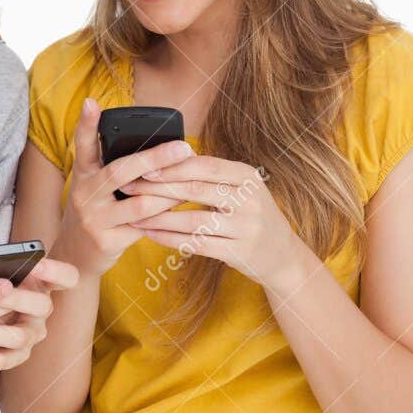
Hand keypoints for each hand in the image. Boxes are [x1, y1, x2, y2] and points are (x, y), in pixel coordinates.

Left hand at [0, 255, 78, 374]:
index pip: (67, 276)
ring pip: (19, 337)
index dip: (56, 271)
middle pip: (41, 305)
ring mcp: (33, 334)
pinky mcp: (18, 355)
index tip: (35, 264)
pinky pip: (2, 360)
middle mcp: (42, 309)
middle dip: (15, 299)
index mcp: (42, 283)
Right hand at [55, 97, 195, 278]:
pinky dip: (165, 216)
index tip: (91, 103)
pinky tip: (181, 209)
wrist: (76, 256)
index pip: (83, 144)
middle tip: (183, 147)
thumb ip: (115, 170)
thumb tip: (160, 150)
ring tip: (192, 181)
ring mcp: (95, 218)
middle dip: (155, 158)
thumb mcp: (95, 188)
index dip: (86, 123)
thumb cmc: (96, 212)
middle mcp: (85, 194)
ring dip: (170, 192)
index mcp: (83, 174)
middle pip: (120, 171)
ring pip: (140, 202)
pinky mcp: (107, 240)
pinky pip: (145, 226)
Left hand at [120, 154, 313, 293]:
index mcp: (248, 176)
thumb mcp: (242, 188)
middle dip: (158, 188)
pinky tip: (151, 234)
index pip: (205, 166)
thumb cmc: (251, 215)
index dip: (172, 166)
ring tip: (133, 215)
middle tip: (129, 188)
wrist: (283, 256)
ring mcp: (246, 228)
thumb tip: (168, 157)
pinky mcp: (239, 253)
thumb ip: (213, 175)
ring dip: (159, 218)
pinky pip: (197, 244)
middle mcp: (250, 199)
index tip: (144, 167)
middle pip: (195, 189)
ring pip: (193, 220)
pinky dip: (170, 239)